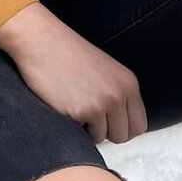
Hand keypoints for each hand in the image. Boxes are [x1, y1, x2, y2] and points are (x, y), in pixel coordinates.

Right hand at [0, 2, 147, 143]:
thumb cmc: (68, 55)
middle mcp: (119, 94)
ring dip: (87, 130)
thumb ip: (118, 95)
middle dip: (106, 132)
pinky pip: (81, 136)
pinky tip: (64, 105)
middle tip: (88, 116)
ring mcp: (100, 104)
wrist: (42, 42)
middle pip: (123, 136)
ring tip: (74, 105)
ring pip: (102, 138)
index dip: (122, 128)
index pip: (139, 125)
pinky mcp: (79, 111)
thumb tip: (121, 126)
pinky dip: (73, 126)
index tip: (107, 123)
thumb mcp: (107, 71)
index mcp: (129, 83)